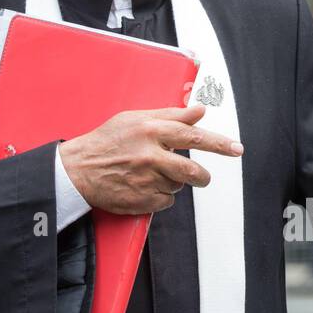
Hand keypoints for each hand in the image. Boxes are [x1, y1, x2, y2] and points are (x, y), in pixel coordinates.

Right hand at [57, 103, 242, 214]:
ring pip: (178, 185)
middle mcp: (150, 155)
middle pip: (192, 169)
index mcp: (149, 130)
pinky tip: (143, 187)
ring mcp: (146, 180)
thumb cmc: (106, 141)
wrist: (77, 170)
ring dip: (173, 182)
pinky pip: (166, 201)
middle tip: (202, 177)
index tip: (236, 148)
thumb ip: (170, 114)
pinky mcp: (142, 201)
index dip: (218, 143)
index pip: (193, 135)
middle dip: (202, 176)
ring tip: (152, 175)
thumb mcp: (135, 119)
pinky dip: (160, 196)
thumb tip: (199, 110)